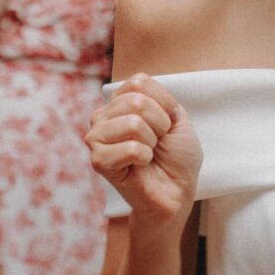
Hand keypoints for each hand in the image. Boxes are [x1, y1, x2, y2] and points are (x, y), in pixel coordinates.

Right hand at [87, 75, 201, 226]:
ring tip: (148, 154)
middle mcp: (103, 116)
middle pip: (136, 101)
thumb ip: (158, 97)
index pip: (139, 82)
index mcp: (120, 101)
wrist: (176, 191)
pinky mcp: (98, 160)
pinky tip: (141, 166)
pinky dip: (145, 157)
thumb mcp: (177, 117)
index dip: (163, 104)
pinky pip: (130, 148)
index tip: (166, 125)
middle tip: (157, 143)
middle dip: (160, 124)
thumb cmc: (176, 157)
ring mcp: (96, 137)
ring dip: (152, 142)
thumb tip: (138, 89)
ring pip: (133, 123)